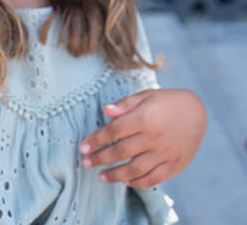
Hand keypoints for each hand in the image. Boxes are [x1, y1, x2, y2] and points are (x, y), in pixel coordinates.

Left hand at [80, 88, 206, 187]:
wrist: (197, 112)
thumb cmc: (166, 102)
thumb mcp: (145, 96)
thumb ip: (124, 104)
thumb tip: (105, 110)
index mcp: (144, 118)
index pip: (113, 132)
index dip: (95, 140)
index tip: (82, 148)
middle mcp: (154, 137)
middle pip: (121, 152)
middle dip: (100, 159)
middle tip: (85, 163)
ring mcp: (165, 153)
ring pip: (135, 169)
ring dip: (115, 175)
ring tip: (101, 177)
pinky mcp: (174, 165)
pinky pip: (154, 178)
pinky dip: (138, 182)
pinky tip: (126, 182)